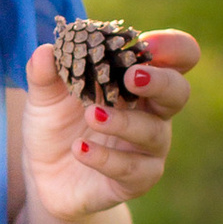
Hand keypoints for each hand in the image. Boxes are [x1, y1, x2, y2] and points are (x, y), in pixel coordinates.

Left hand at [19, 27, 199, 223]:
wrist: (45, 176)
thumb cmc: (56, 125)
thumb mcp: (44, 97)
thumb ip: (44, 74)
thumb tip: (45, 50)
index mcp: (138, 82)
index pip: (178, 57)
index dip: (172, 46)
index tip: (147, 42)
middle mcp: (152, 113)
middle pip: (178, 92)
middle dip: (160, 81)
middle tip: (132, 77)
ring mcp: (148, 149)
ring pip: (153, 132)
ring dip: (124, 122)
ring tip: (92, 115)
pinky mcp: (136, 181)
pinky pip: (131, 169)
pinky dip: (105, 158)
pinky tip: (80, 149)